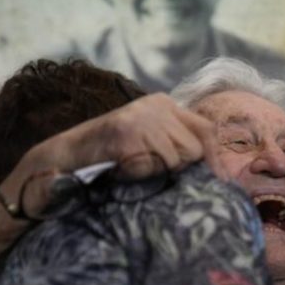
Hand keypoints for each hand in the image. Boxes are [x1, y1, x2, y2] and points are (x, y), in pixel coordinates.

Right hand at [1, 93, 225, 216]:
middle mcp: (156, 105)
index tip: (217, 180)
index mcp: (164, 104)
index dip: (212, 158)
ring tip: (134, 166)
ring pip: (178, 159)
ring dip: (159, 172)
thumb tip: (217, 167)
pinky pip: (156, 165)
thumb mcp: (149, 140)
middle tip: (153, 171)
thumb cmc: (112, 155)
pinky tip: (124, 168)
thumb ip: (177, 143)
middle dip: (180, 167)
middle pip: (195, 148)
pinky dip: (142, 174)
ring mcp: (142, 118)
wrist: (67, 156)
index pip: (206, 130)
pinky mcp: (128, 133)